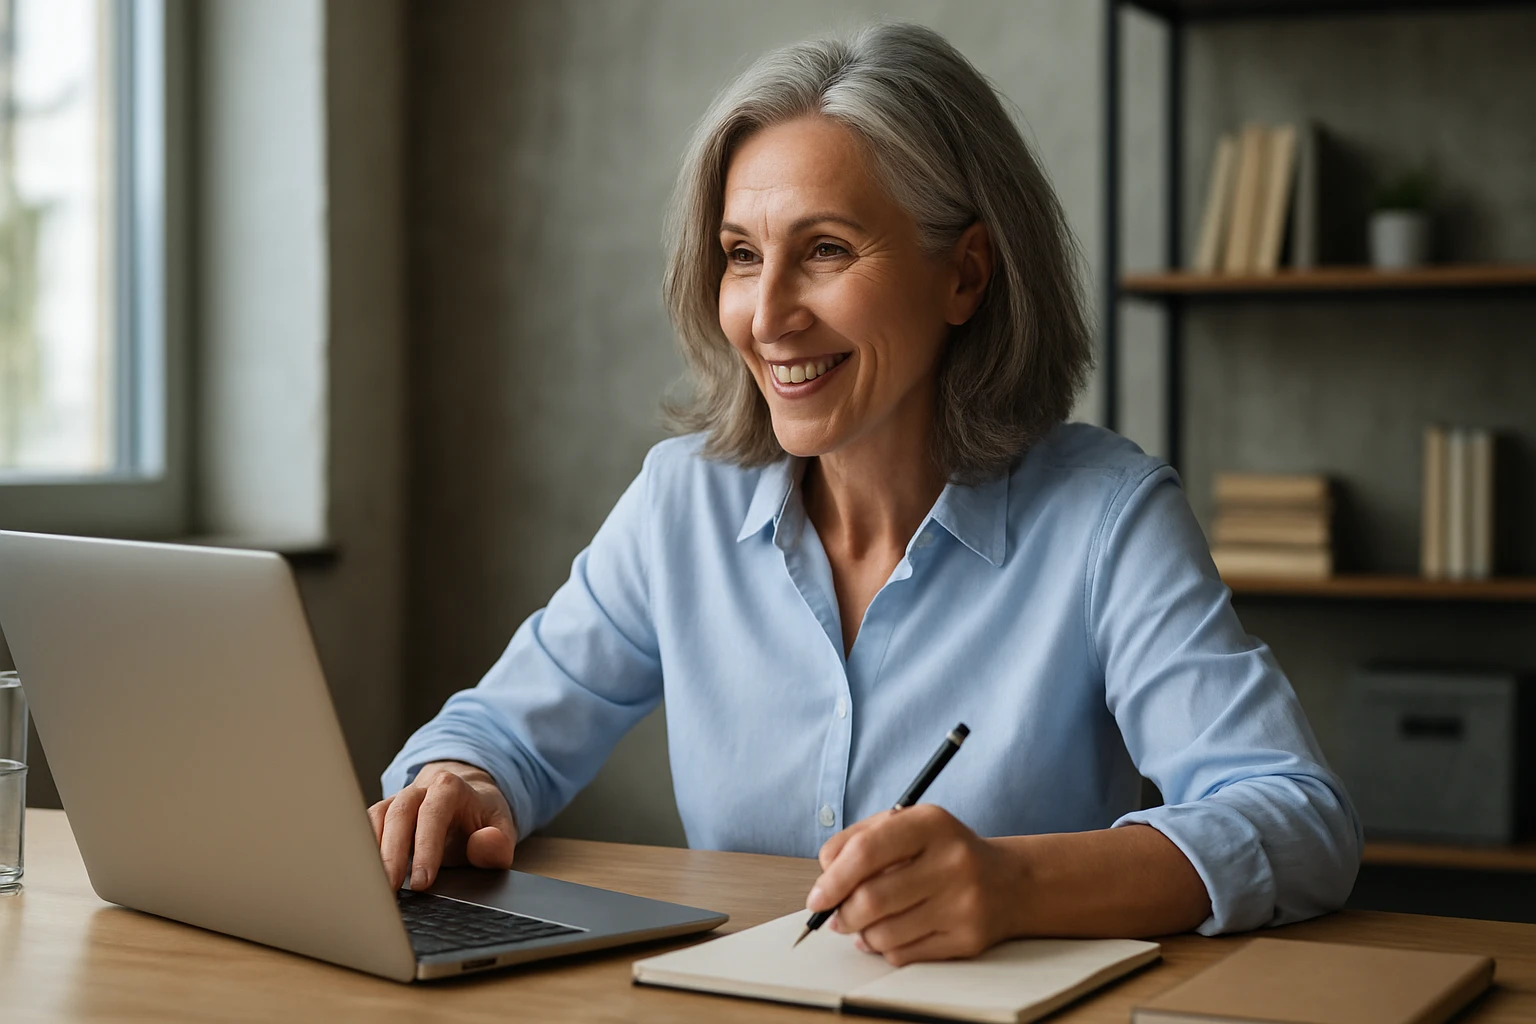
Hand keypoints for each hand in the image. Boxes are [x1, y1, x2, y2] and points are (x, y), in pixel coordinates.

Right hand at [368, 761, 518, 890]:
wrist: (468, 798)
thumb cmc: (481, 819)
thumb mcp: (502, 829)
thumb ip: (498, 843)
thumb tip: (483, 844)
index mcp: (451, 788)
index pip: (434, 813)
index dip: (426, 847)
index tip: (422, 882)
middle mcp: (420, 789)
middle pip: (400, 813)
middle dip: (392, 854)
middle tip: (391, 890)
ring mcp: (398, 800)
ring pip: (377, 818)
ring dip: (371, 853)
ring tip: (373, 888)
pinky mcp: (383, 815)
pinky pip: (365, 827)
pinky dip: (361, 850)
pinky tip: (361, 876)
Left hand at [807, 804, 1022, 964]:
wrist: (1009, 881)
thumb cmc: (943, 851)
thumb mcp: (905, 825)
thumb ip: (857, 840)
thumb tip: (824, 875)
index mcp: (931, 824)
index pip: (866, 852)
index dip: (832, 879)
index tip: (817, 896)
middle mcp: (952, 861)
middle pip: (872, 899)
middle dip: (842, 913)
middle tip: (835, 916)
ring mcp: (963, 902)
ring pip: (884, 933)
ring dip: (861, 933)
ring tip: (863, 923)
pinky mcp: (968, 938)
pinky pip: (904, 954)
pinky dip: (884, 948)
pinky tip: (888, 934)